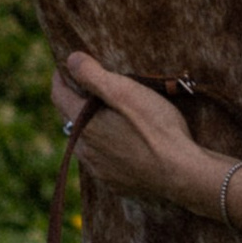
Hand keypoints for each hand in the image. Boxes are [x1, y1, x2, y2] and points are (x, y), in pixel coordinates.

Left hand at [59, 54, 241, 228]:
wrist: (183, 174)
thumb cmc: (156, 128)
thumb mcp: (125, 92)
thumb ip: (93, 75)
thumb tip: (70, 59)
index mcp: (84, 125)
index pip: (58, 95)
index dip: (61, 77)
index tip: (67, 65)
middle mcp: (85, 150)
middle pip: (71, 118)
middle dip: (77, 100)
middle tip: (94, 86)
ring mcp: (99, 169)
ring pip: (86, 141)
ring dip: (92, 125)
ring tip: (110, 113)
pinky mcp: (115, 183)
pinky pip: (102, 160)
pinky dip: (106, 147)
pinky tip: (124, 141)